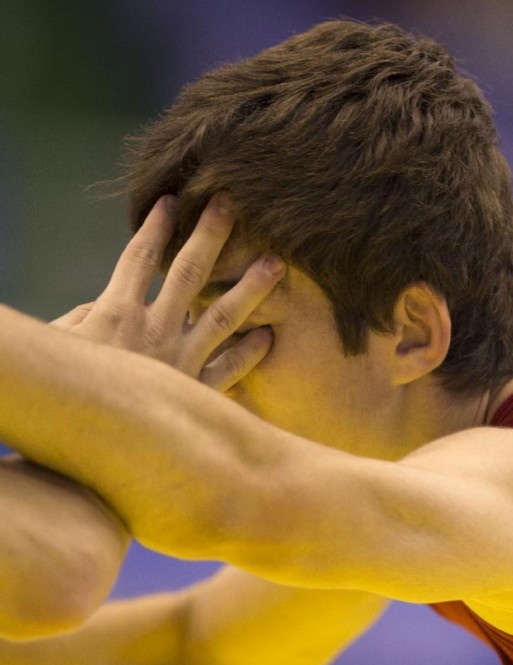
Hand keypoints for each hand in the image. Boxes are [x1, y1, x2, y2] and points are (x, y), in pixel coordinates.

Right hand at [52, 195, 284, 391]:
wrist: (87, 443)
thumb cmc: (68, 393)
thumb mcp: (64, 347)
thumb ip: (84, 318)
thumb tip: (101, 303)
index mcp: (116, 313)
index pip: (139, 258)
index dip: (156, 227)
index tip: (172, 201)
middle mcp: (154, 331)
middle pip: (189, 273)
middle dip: (211, 235)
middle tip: (232, 206)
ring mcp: (180, 362)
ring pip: (223, 316)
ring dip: (251, 288)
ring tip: (275, 265)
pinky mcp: (194, 395)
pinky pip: (229, 371)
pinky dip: (249, 354)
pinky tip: (269, 337)